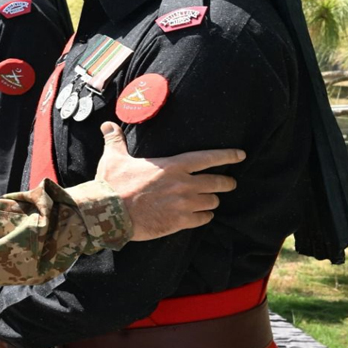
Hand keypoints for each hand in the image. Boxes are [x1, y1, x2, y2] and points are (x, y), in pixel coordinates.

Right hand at [96, 122, 242, 240]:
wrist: (108, 212)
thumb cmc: (112, 184)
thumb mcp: (113, 158)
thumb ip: (115, 141)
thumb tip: (107, 125)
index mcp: (172, 166)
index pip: (207, 158)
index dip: (227, 156)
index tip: (240, 155)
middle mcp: (183, 184)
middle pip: (218, 182)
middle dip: (226, 183)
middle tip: (229, 183)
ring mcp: (184, 204)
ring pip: (212, 202)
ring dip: (212, 201)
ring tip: (210, 201)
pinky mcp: (179, 222)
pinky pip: (203, 219)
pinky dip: (204, 217)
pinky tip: (200, 216)